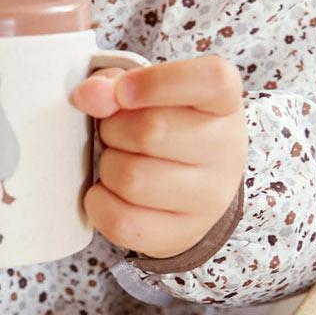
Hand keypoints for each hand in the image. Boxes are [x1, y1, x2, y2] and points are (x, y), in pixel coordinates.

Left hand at [71, 55, 247, 259]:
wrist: (189, 183)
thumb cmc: (163, 124)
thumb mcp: (143, 90)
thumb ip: (112, 82)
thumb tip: (88, 95)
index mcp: (223, 101)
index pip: (210, 80)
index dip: (157, 82)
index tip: (123, 90)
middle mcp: (227, 149)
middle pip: (151, 131)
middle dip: (113, 127)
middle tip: (115, 130)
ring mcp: (210, 198)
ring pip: (132, 178)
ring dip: (107, 165)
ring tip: (118, 159)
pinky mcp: (183, 234)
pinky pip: (123, 221)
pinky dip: (100, 203)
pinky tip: (109, 191)